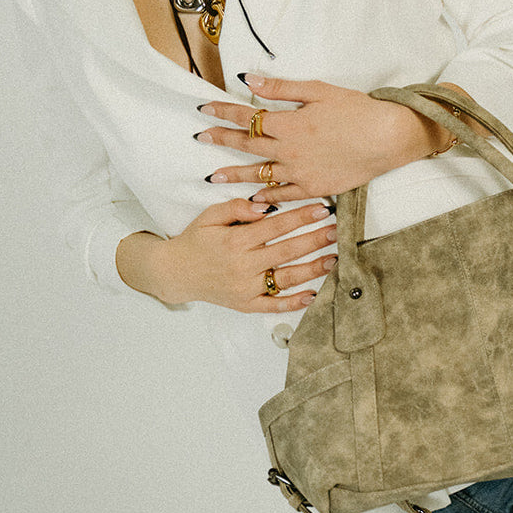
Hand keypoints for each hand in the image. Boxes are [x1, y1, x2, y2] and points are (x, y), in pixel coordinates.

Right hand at [116, 198, 336, 311]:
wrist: (174, 273)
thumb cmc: (196, 240)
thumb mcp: (210, 216)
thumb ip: (236, 207)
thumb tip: (263, 207)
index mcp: (235, 241)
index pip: (276, 226)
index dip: (301, 216)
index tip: (322, 208)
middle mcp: (243, 266)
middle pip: (287, 251)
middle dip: (315, 239)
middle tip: (337, 230)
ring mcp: (245, 288)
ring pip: (285, 279)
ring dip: (313, 269)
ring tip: (334, 258)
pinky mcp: (245, 304)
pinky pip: (273, 305)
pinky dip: (293, 303)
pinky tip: (312, 295)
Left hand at [193, 76, 452, 203]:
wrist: (387, 138)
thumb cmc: (357, 110)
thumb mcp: (319, 91)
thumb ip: (281, 88)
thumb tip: (248, 79)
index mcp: (289, 123)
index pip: (248, 116)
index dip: (224, 111)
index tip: (204, 108)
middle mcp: (289, 150)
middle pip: (247, 145)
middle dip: (221, 139)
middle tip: (201, 138)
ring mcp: (300, 172)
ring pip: (259, 175)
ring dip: (234, 174)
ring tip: (213, 177)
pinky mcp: (314, 188)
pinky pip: (284, 195)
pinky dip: (267, 197)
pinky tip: (253, 200)